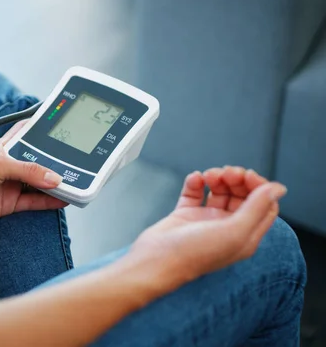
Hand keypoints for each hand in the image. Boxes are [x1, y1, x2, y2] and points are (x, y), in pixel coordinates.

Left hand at [0, 121, 66, 229]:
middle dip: (54, 162)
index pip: (26, 133)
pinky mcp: (10, 203)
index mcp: (5, 148)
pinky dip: (48, 202)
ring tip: (74, 182)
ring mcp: (10, 184)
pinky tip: (62, 200)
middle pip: (38, 161)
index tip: (60, 126)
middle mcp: (10, 165)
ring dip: (54, 183)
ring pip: (38, 183)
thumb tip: (53, 177)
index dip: (41, 129)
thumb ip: (27, 170)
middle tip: (75, 161)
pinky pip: (34, 201)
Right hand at [125, 166, 286, 290]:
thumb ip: (257, 208)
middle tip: (227, 172)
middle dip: (237, 179)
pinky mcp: (185, 215)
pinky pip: (195, 192)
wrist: (154, 260)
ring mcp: (206, 221)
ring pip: (220, 191)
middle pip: (242, 196)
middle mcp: (227, 228)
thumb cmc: (194, 254)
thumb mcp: (234, 232)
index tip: (247, 176)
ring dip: (217, 178)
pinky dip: (196, 182)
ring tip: (208, 175)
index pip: (264, 206)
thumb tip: (278, 188)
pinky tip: (195, 179)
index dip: (259, 187)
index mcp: (245, 237)